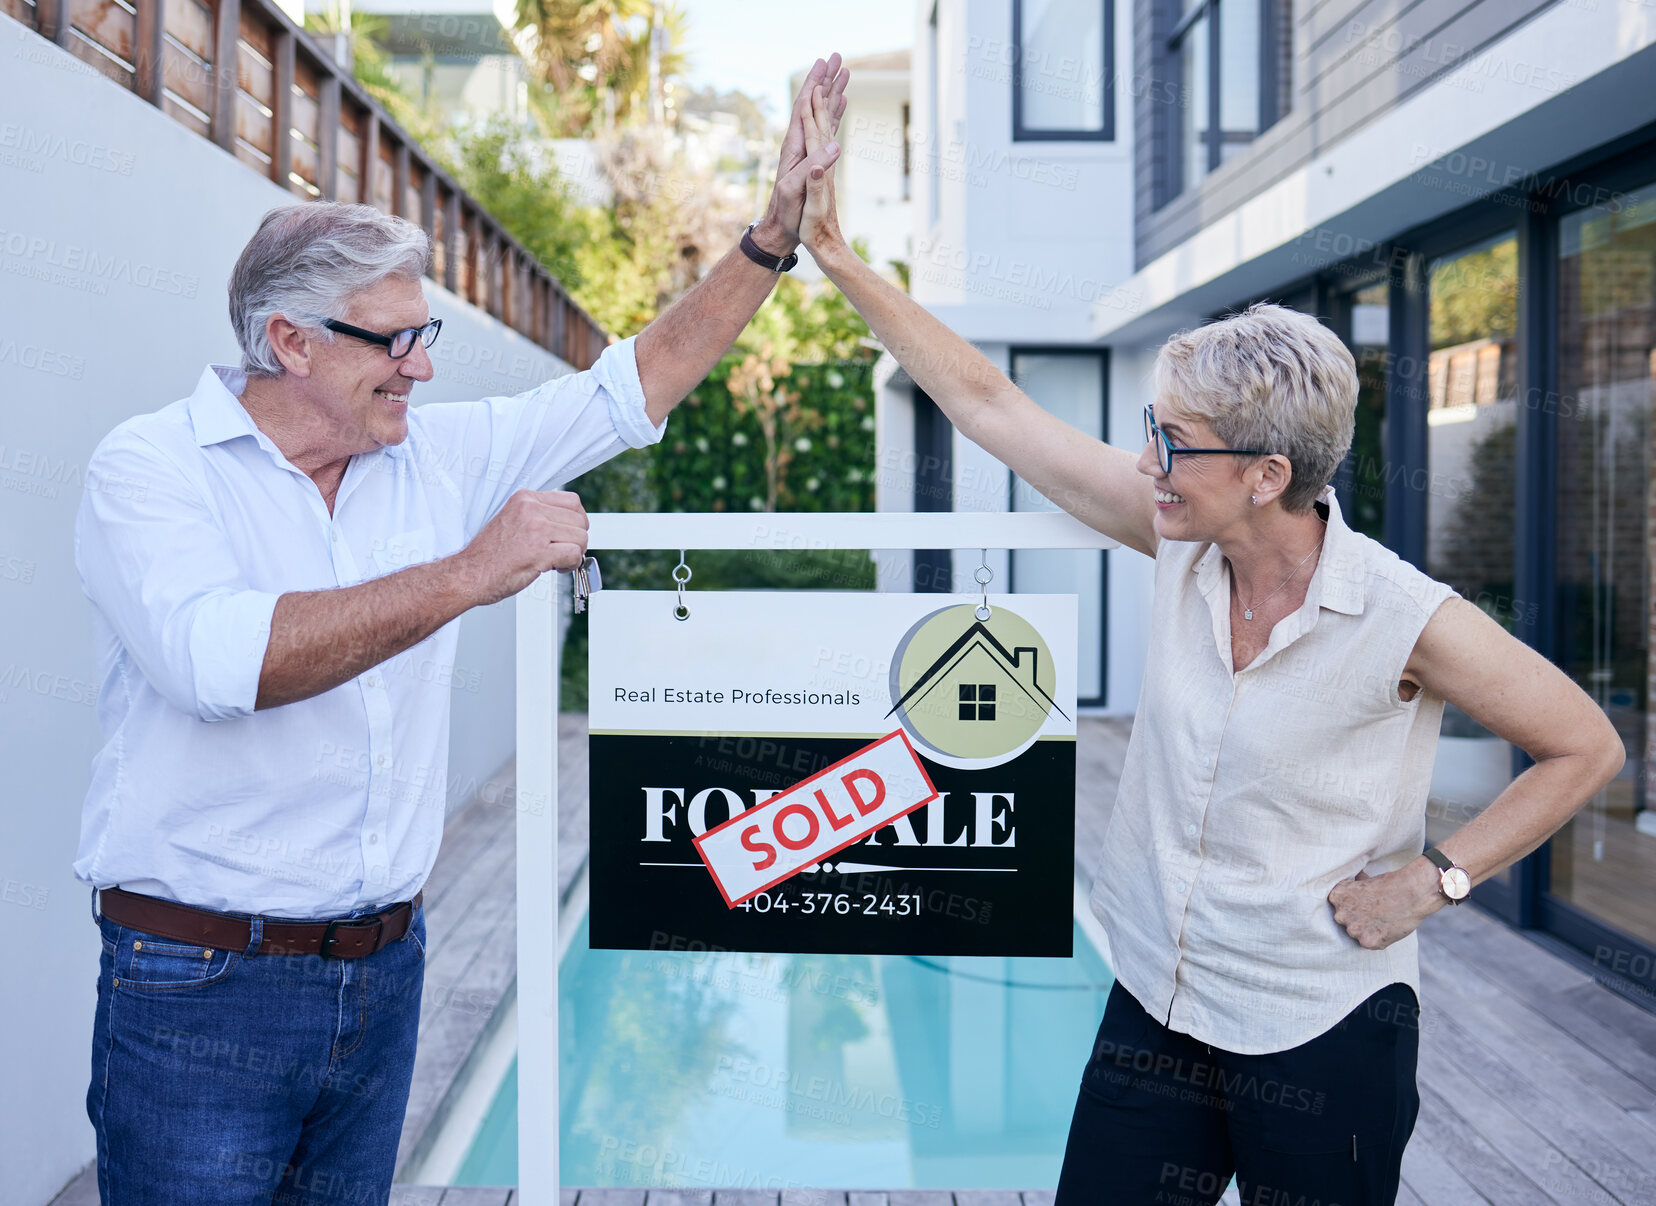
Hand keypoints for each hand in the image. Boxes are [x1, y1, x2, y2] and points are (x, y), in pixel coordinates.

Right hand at [452, 489, 589, 606]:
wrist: (469, 574)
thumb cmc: (489, 554)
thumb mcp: (513, 520)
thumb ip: (538, 515)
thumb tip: (567, 522)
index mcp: (525, 499)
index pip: (572, 501)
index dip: (575, 521)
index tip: (567, 534)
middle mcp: (531, 509)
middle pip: (579, 520)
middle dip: (576, 539)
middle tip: (562, 550)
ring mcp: (535, 528)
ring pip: (580, 537)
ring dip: (574, 553)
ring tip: (557, 560)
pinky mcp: (539, 551)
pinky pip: (574, 554)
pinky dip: (571, 565)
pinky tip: (557, 567)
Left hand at [754, 53, 848, 253]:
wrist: (780, 229)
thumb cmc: (786, 212)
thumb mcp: (797, 189)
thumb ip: (814, 167)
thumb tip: (835, 144)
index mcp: (794, 146)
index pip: (805, 106)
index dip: (815, 84)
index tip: (826, 63)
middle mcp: (800, 143)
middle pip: (813, 103)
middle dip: (824, 79)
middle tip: (837, 57)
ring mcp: (808, 150)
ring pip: (821, 113)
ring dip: (832, 92)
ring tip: (843, 72)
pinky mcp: (815, 159)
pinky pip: (827, 128)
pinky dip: (835, 112)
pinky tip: (842, 103)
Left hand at [1328, 859, 1443, 949]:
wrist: (1412, 893)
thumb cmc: (1391, 884)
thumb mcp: (1367, 879)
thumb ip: (1356, 885)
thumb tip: (1355, 879)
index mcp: (1337, 896)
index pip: (1338, 905)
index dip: (1352, 904)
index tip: (1363, 902)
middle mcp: (1341, 914)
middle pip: (1344, 920)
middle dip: (1356, 917)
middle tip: (1374, 912)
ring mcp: (1353, 929)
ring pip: (1355, 933)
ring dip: (1366, 929)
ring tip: (1382, 919)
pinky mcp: (1367, 942)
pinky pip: (1368, 943)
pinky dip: (1377, 938)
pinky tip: (1386, 928)